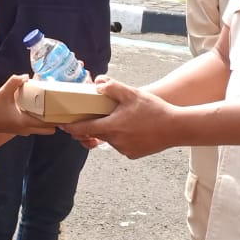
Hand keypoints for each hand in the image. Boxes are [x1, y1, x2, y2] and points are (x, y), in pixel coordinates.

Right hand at [0, 76, 56, 136]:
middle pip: (49, 130)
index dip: (59, 119)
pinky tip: (38, 110)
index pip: (48, 124)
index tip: (66, 112)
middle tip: (58, 109)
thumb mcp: (3, 93)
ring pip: (42, 129)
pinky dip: (39, 121)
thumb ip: (14, 82)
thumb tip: (26, 76)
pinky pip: (35, 127)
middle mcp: (28, 129)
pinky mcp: (21, 130)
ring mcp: (25, 131)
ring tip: (50, 108)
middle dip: (55, 121)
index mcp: (26, 122)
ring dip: (47, 121)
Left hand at [61, 76, 176, 158]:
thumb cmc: (155, 110)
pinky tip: (133, 128)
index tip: (62, 125)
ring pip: (110, 139)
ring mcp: (124, 150)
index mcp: (111, 127)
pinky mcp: (133, 154)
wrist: (176, 128)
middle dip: (93, 126)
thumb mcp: (133, 94)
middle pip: (96, 134)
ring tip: (123, 118)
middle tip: (96, 115)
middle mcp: (115, 141)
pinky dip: (122, 138)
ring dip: (110, 130)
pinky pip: (121, 145)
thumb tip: (97, 84)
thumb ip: (113, 88)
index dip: (71, 127)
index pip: (84, 128)